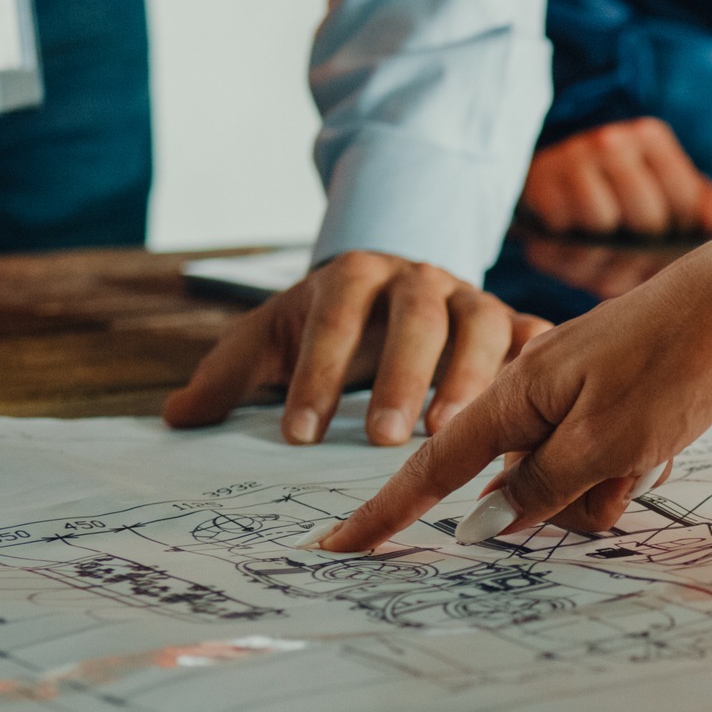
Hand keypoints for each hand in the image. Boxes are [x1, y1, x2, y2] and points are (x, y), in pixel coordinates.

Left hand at [163, 251, 551, 446]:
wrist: (392, 284)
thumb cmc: (327, 322)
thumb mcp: (273, 337)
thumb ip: (228, 375)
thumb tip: (177, 418)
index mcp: (356, 272)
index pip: (333, 317)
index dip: (317, 373)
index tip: (297, 435)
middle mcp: (420, 278)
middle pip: (415, 318)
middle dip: (399, 376)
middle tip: (381, 439)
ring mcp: (472, 296)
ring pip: (481, 326)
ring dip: (469, 380)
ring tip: (449, 435)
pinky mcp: (512, 320)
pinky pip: (533, 338)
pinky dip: (534, 371)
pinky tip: (530, 418)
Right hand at [314, 241, 711, 549]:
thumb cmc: (677, 362)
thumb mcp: (607, 442)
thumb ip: (539, 488)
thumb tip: (478, 526)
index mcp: (515, 397)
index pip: (432, 468)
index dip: (387, 514)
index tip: (337, 550)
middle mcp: (534, 394)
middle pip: (522, 489)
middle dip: (572, 501)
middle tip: (631, 464)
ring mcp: (574, 396)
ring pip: (572, 482)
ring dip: (614, 483)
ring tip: (659, 442)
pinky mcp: (611, 398)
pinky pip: (606, 460)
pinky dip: (634, 463)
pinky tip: (670, 435)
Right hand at [522, 117, 711, 238]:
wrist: (551, 184)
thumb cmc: (623, 197)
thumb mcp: (668, 193)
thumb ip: (706, 206)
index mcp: (650, 137)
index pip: (685, 204)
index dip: (680, 236)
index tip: (667, 240)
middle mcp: (611, 139)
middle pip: (647, 219)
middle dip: (644, 247)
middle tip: (633, 250)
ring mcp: (571, 158)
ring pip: (603, 226)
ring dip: (606, 250)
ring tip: (605, 246)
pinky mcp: (539, 186)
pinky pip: (565, 238)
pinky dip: (572, 255)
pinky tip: (576, 245)